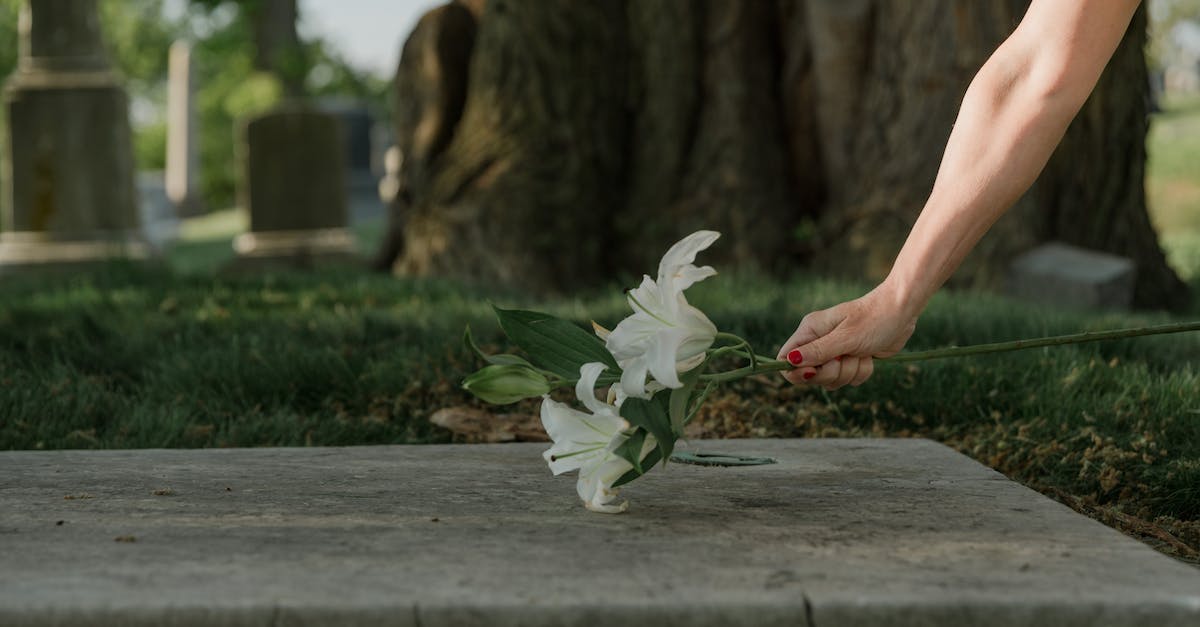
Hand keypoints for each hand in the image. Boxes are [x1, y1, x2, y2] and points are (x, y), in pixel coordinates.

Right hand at [775, 284, 917, 389]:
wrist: (902, 312)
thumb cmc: (874, 318)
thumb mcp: (845, 337)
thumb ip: (818, 351)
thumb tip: (789, 361)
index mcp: (810, 331)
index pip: (785, 358)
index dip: (795, 372)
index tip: (814, 370)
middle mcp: (818, 342)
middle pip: (809, 376)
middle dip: (830, 373)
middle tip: (845, 357)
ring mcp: (834, 353)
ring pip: (831, 381)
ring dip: (849, 372)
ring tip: (861, 353)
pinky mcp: (850, 360)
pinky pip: (849, 380)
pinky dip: (861, 372)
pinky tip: (869, 356)